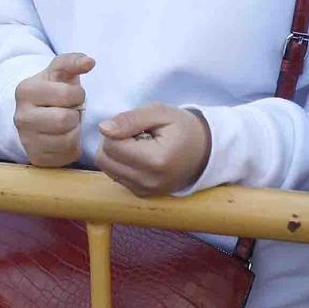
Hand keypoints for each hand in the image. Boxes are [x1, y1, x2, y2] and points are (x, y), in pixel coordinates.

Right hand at [14, 53, 92, 166]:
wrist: (37, 114)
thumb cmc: (53, 90)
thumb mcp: (60, 71)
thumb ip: (74, 61)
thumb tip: (90, 62)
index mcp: (25, 90)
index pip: (67, 94)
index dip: (78, 95)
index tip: (72, 95)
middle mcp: (21, 117)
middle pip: (65, 119)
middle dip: (75, 114)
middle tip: (70, 111)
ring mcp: (26, 140)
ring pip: (67, 140)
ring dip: (74, 131)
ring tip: (67, 124)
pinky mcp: (36, 158)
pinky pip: (66, 156)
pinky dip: (71, 147)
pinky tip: (64, 137)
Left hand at [95, 104, 211, 196]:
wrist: (205, 152)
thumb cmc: (183, 128)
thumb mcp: (160, 113)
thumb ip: (129, 119)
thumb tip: (103, 129)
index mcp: (154, 160)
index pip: (111, 145)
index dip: (118, 129)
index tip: (138, 127)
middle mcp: (148, 182)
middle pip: (104, 159)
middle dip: (113, 142)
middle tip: (136, 134)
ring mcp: (145, 191)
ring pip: (107, 169)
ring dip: (116, 154)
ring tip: (139, 145)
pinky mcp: (142, 195)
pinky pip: (116, 177)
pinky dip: (122, 164)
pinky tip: (141, 157)